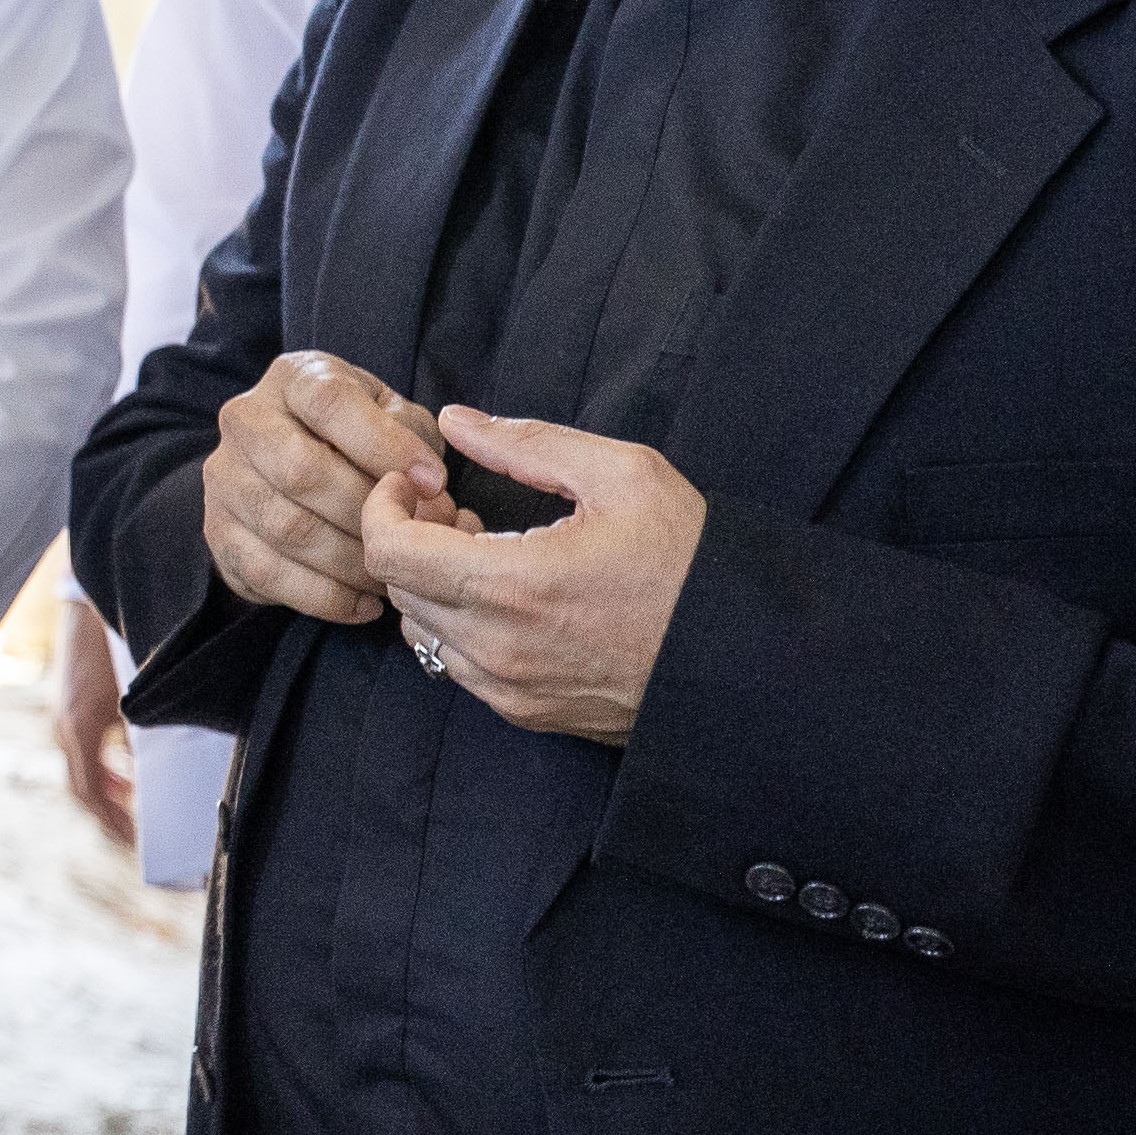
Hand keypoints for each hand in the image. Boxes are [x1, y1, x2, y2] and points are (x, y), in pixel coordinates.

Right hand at [57, 615, 135, 846]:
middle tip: (133, 837)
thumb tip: (149, 775)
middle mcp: (63, 728)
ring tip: (131, 807)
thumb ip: (140, 738)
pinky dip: (101, 770)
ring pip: (79, 771)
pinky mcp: (67, 710)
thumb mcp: (133, 699)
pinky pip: (80, 753)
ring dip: (105, 793)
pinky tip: (122, 772)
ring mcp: (61, 719)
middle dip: (107, 815)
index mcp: (79, 728)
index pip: (89, 792)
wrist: (90, 604)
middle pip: (80, 788)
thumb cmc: (116, 647)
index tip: (133, 839)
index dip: (111, 820)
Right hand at [201, 351, 450, 625]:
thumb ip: (415, 441)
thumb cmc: (363, 440)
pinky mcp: (217, 532)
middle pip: (301, 471)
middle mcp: (245, 421)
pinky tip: (362, 603)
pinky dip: (323, 597)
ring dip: (351, 563)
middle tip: (410, 541)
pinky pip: (266, 574)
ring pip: (286, 529)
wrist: (301, 465)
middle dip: (367, 514)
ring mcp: (223, 479)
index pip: (328, 404)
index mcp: (293, 379)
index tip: (434, 482)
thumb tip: (426, 490)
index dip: (385, 445)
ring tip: (392, 576)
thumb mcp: (396, 419)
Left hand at [358, 408, 700, 746]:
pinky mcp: (527, 712)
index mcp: (513, 585)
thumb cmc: (691, 560)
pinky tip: (504, 594)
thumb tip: (454, 421)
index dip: (384, 506)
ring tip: (481, 548)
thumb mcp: (623, 475)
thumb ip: (527, 444)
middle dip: (408, 538)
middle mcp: (498, 647)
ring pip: (419, 631)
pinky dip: (457, 624)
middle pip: (396, 589)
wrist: (751, 656)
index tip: (415, 483)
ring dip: (430, 583)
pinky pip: (455, 665)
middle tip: (454, 507)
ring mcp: (510, 688)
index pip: (388, 551)